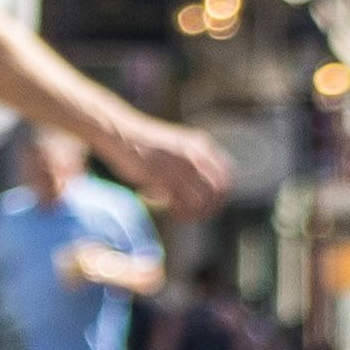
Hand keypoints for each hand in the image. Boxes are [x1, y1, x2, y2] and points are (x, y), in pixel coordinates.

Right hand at [108, 116, 234, 212]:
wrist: (123, 133)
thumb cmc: (148, 144)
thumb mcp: (180, 145)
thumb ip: (195, 159)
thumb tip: (208, 183)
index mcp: (201, 145)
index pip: (227, 174)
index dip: (222, 193)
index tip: (213, 205)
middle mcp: (195, 155)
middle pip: (218, 191)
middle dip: (211, 207)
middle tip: (199, 216)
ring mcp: (179, 167)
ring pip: (201, 201)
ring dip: (195, 214)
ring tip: (182, 215)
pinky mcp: (161, 179)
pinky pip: (180, 205)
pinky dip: (179, 214)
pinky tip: (171, 213)